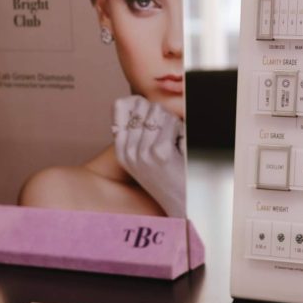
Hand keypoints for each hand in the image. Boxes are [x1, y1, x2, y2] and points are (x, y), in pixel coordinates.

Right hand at [113, 95, 186, 217]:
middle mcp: (127, 150)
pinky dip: (182, 132)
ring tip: (176, 145)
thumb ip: (139, 130)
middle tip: (170, 135)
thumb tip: (136, 99)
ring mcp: (142, 152)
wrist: (182, 202)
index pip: (120, 104)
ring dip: (174, 125)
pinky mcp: (159, 152)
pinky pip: (172, 123)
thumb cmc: (169, 174)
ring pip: (160, 113)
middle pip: (144, 106)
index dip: (141, 102)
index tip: (154, 118)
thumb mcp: (145, 153)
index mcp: (121, 149)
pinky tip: (181, 149)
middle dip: (162, 115)